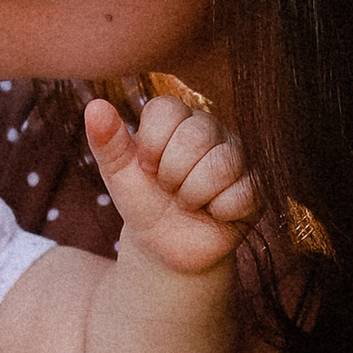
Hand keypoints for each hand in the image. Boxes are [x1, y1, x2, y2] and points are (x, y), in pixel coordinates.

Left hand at [84, 91, 255, 279]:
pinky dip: (219, 211)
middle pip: (197, 136)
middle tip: (169, 190)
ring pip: (222, 164)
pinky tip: (213, 213)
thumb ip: (106, 141)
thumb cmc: (144, 203)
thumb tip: (94, 106)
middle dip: (172, 175)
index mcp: (178, 118)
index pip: (167, 110)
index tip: (146, 167)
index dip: (151, 145)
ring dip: (193, 195)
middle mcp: (213, 129)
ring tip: (188, 203)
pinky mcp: (257, 186)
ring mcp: (238, 156)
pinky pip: (244, 193)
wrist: (167, 247)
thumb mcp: (119, 175)